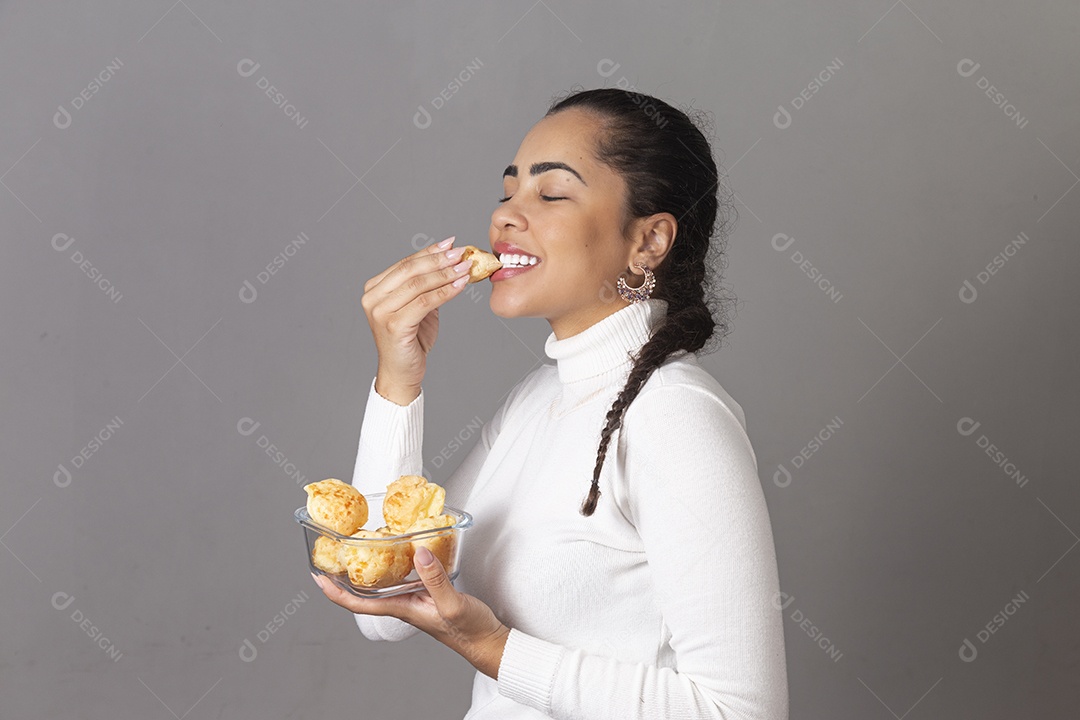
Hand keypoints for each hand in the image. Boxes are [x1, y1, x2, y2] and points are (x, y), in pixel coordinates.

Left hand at [311, 545, 509, 679]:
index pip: (359, 604)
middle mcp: (404, 604)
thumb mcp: (452, 603)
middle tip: (332, 555)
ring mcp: (415, 599)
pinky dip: (396, 563)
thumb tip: (419, 552)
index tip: (317, 578)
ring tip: (357, 547)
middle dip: (345, 577)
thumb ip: (436, 579)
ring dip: (368, 568)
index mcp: (403, 609)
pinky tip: (400, 551)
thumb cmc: (469, 630)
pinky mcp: (428, 592)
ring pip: (383, 583)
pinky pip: (404, 577)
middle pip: (365, 592)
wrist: (487, 641)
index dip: (335, 593)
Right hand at [361, 237, 473, 401]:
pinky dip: (445, 292)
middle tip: (462, 252)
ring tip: (466, 267)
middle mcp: (373, 298)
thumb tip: (451, 262)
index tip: (451, 243)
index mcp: (374, 289)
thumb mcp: (417, 307)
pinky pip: (424, 303)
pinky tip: (460, 286)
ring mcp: (380, 312)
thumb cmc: (410, 340)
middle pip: (410, 270)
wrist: (401, 372)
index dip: (429, 251)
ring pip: (418, 285)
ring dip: (446, 274)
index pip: (405, 263)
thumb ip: (426, 287)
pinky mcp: (393, 325)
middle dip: (439, 260)